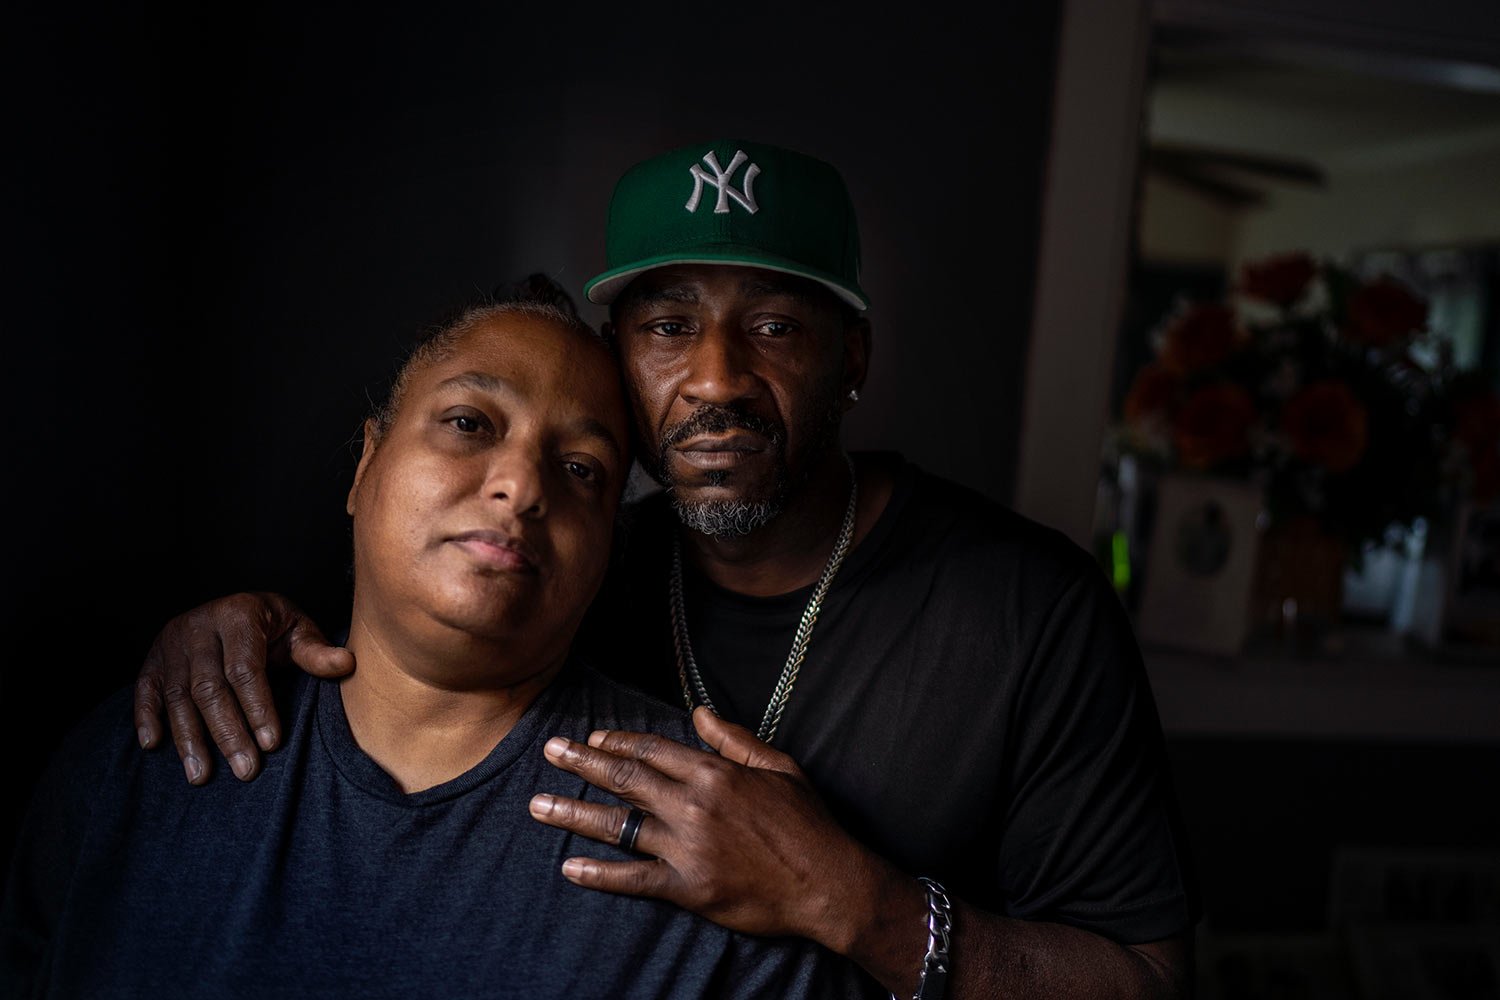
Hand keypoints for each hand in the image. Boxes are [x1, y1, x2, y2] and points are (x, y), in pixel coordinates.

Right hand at [133, 591, 353, 784]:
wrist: (234, 609)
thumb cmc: (272, 627)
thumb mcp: (297, 631)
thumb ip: (316, 652)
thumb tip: (347, 664)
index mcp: (238, 614)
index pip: (246, 668)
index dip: (258, 707)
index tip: (271, 744)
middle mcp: (199, 626)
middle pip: (209, 687)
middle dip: (228, 733)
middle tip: (245, 770)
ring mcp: (171, 643)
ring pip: (177, 695)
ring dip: (188, 738)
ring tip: (202, 775)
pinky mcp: (152, 659)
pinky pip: (144, 690)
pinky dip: (147, 717)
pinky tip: (153, 745)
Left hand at [529, 706, 881, 945]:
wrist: (829, 882)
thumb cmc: (807, 823)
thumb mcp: (778, 766)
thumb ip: (733, 738)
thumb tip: (698, 712)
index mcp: (714, 772)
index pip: (651, 749)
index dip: (616, 742)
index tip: (591, 738)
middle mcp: (694, 804)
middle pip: (624, 778)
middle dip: (581, 763)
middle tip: (550, 751)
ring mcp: (688, 847)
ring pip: (619, 825)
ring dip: (574, 813)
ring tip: (539, 806)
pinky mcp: (688, 887)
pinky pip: (633, 878)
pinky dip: (599, 874)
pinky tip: (570, 867)